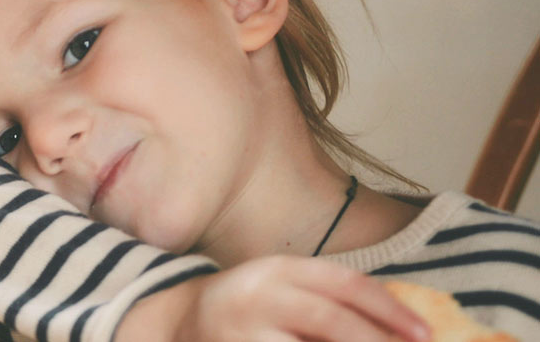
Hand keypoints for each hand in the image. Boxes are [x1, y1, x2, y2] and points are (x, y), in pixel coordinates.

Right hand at [118, 255, 430, 341]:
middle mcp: (259, 295)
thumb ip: (328, 300)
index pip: (344, 284)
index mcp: (279, 270)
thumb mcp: (285, 288)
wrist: (177, 322)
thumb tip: (399, 328)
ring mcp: (242, 332)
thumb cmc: (250, 309)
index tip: (425, 334)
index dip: (390, 309)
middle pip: (331, 320)